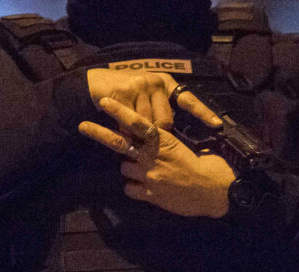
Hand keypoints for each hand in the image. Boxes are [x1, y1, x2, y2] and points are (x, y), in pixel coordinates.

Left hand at [79, 97, 235, 217]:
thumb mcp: (185, 146)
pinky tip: (146, 186)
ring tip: (144, 169)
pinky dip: (134, 187)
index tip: (104, 101)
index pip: (138, 122)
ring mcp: (149, 177)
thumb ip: (164, 142)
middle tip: (82, 125)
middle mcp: (153, 157)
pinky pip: (130, 189)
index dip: (119, 111)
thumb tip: (149, 137)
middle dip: (99, 133)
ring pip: (124, 167)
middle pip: (119, 142)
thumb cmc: (207, 163)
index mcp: (164, 141)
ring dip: (129, 166)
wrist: (216, 190)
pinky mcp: (150, 196)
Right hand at [86, 68, 220, 130]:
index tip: (218, 125)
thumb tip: (172, 130)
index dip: (203, 113)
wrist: (94, 83)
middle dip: (155, 133)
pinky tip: (119, 127)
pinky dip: (124, 130)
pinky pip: (130, 124)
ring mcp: (140, 86)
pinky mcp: (124, 93)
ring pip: (147, 125)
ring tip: (128, 130)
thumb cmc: (123, 93)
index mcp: (165, 82)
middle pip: (166, 121)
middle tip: (142, 134)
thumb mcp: (145, 95)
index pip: (188, 99)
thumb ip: (159, 107)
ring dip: (137, 134)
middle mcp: (155, 82)